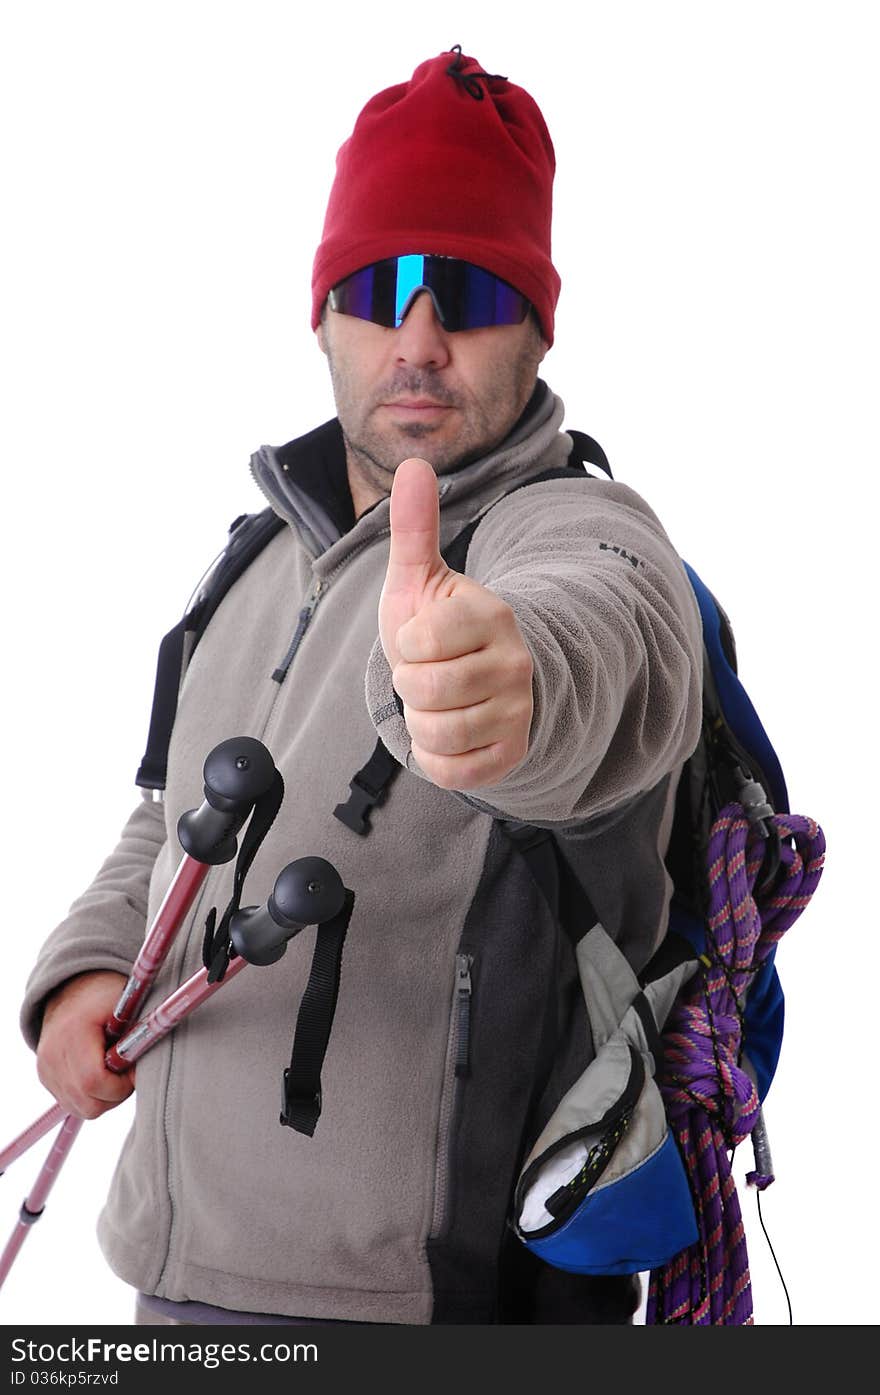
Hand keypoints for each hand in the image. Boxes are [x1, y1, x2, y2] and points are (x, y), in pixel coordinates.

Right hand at [36, 971, 135, 1119]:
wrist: (74, 988)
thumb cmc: (106, 996)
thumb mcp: (128, 1006)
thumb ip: (141, 1037)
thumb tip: (151, 1071)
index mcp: (73, 1032)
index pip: (94, 1081)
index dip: (121, 1085)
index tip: (134, 1070)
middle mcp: (52, 1055)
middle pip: (88, 1103)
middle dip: (115, 1094)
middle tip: (127, 1071)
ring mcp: (46, 1070)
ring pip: (82, 1109)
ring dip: (104, 1097)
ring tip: (114, 1070)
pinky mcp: (45, 1078)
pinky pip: (73, 1103)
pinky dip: (91, 1096)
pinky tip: (100, 1073)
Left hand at [378, 457, 533, 789]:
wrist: (473, 683)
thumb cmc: (438, 629)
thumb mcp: (420, 580)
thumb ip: (414, 528)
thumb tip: (413, 463)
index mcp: (491, 614)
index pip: (421, 641)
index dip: (405, 645)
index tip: (421, 640)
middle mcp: (514, 662)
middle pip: (423, 689)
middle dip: (408, 685)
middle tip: (427, 674)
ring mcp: (517, 710)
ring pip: (436, 731)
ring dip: (421, 721)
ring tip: (438, 702)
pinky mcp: (512, 753)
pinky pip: (452, 770)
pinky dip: (436, 757)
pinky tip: (450, 732)